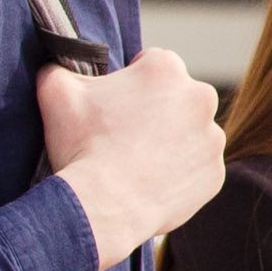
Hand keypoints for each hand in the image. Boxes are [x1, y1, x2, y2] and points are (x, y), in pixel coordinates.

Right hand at [46, 49, 223, 261]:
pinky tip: (152, 182)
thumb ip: (59, 66)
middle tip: (124, 137)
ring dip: (170, 142)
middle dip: (155, 111)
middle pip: (176, 98)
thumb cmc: (81, 147)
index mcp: (166, 68)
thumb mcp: (56, 93)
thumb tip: (58, 63)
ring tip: (137, 162)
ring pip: (189, 133)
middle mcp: (200, 97)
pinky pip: (196, 169)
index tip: (114, 108)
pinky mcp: (215, 174)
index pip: (150, 64)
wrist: (103, 207)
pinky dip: (179, 174)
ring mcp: (212, 138)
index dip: (129, 85)